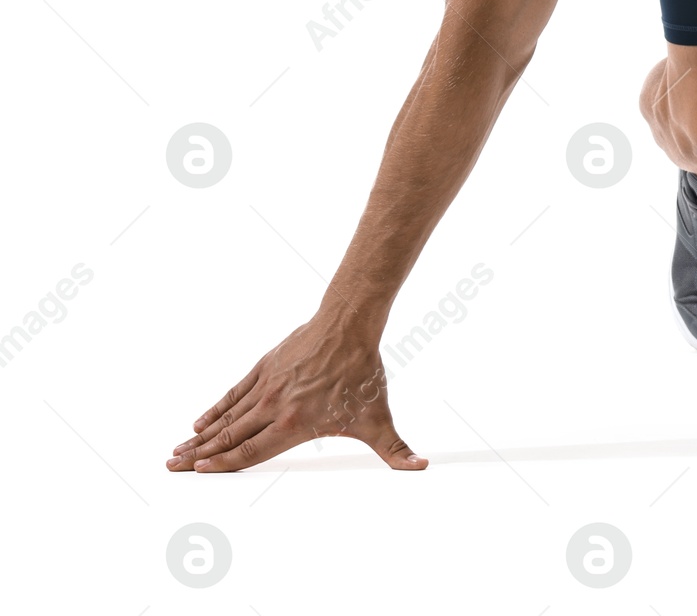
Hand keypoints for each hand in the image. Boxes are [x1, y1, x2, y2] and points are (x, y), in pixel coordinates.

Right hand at [167, 316, 425, 472]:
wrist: (349, 325)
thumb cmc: (362, 373)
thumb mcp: (378, 417)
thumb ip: (396, 449)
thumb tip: (421, 467)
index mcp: (294, 424)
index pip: (251, 452)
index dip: (224, 466)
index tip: (199, 474)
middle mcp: (274, 407)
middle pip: (229, 437)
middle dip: (200, 456)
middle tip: (172, 468)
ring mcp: (266, 386)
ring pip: (227, 416)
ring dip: (200, 436)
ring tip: (176, 451)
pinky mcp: (264, 367)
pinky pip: (233, 393)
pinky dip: (215, 408)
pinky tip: (200, 421)